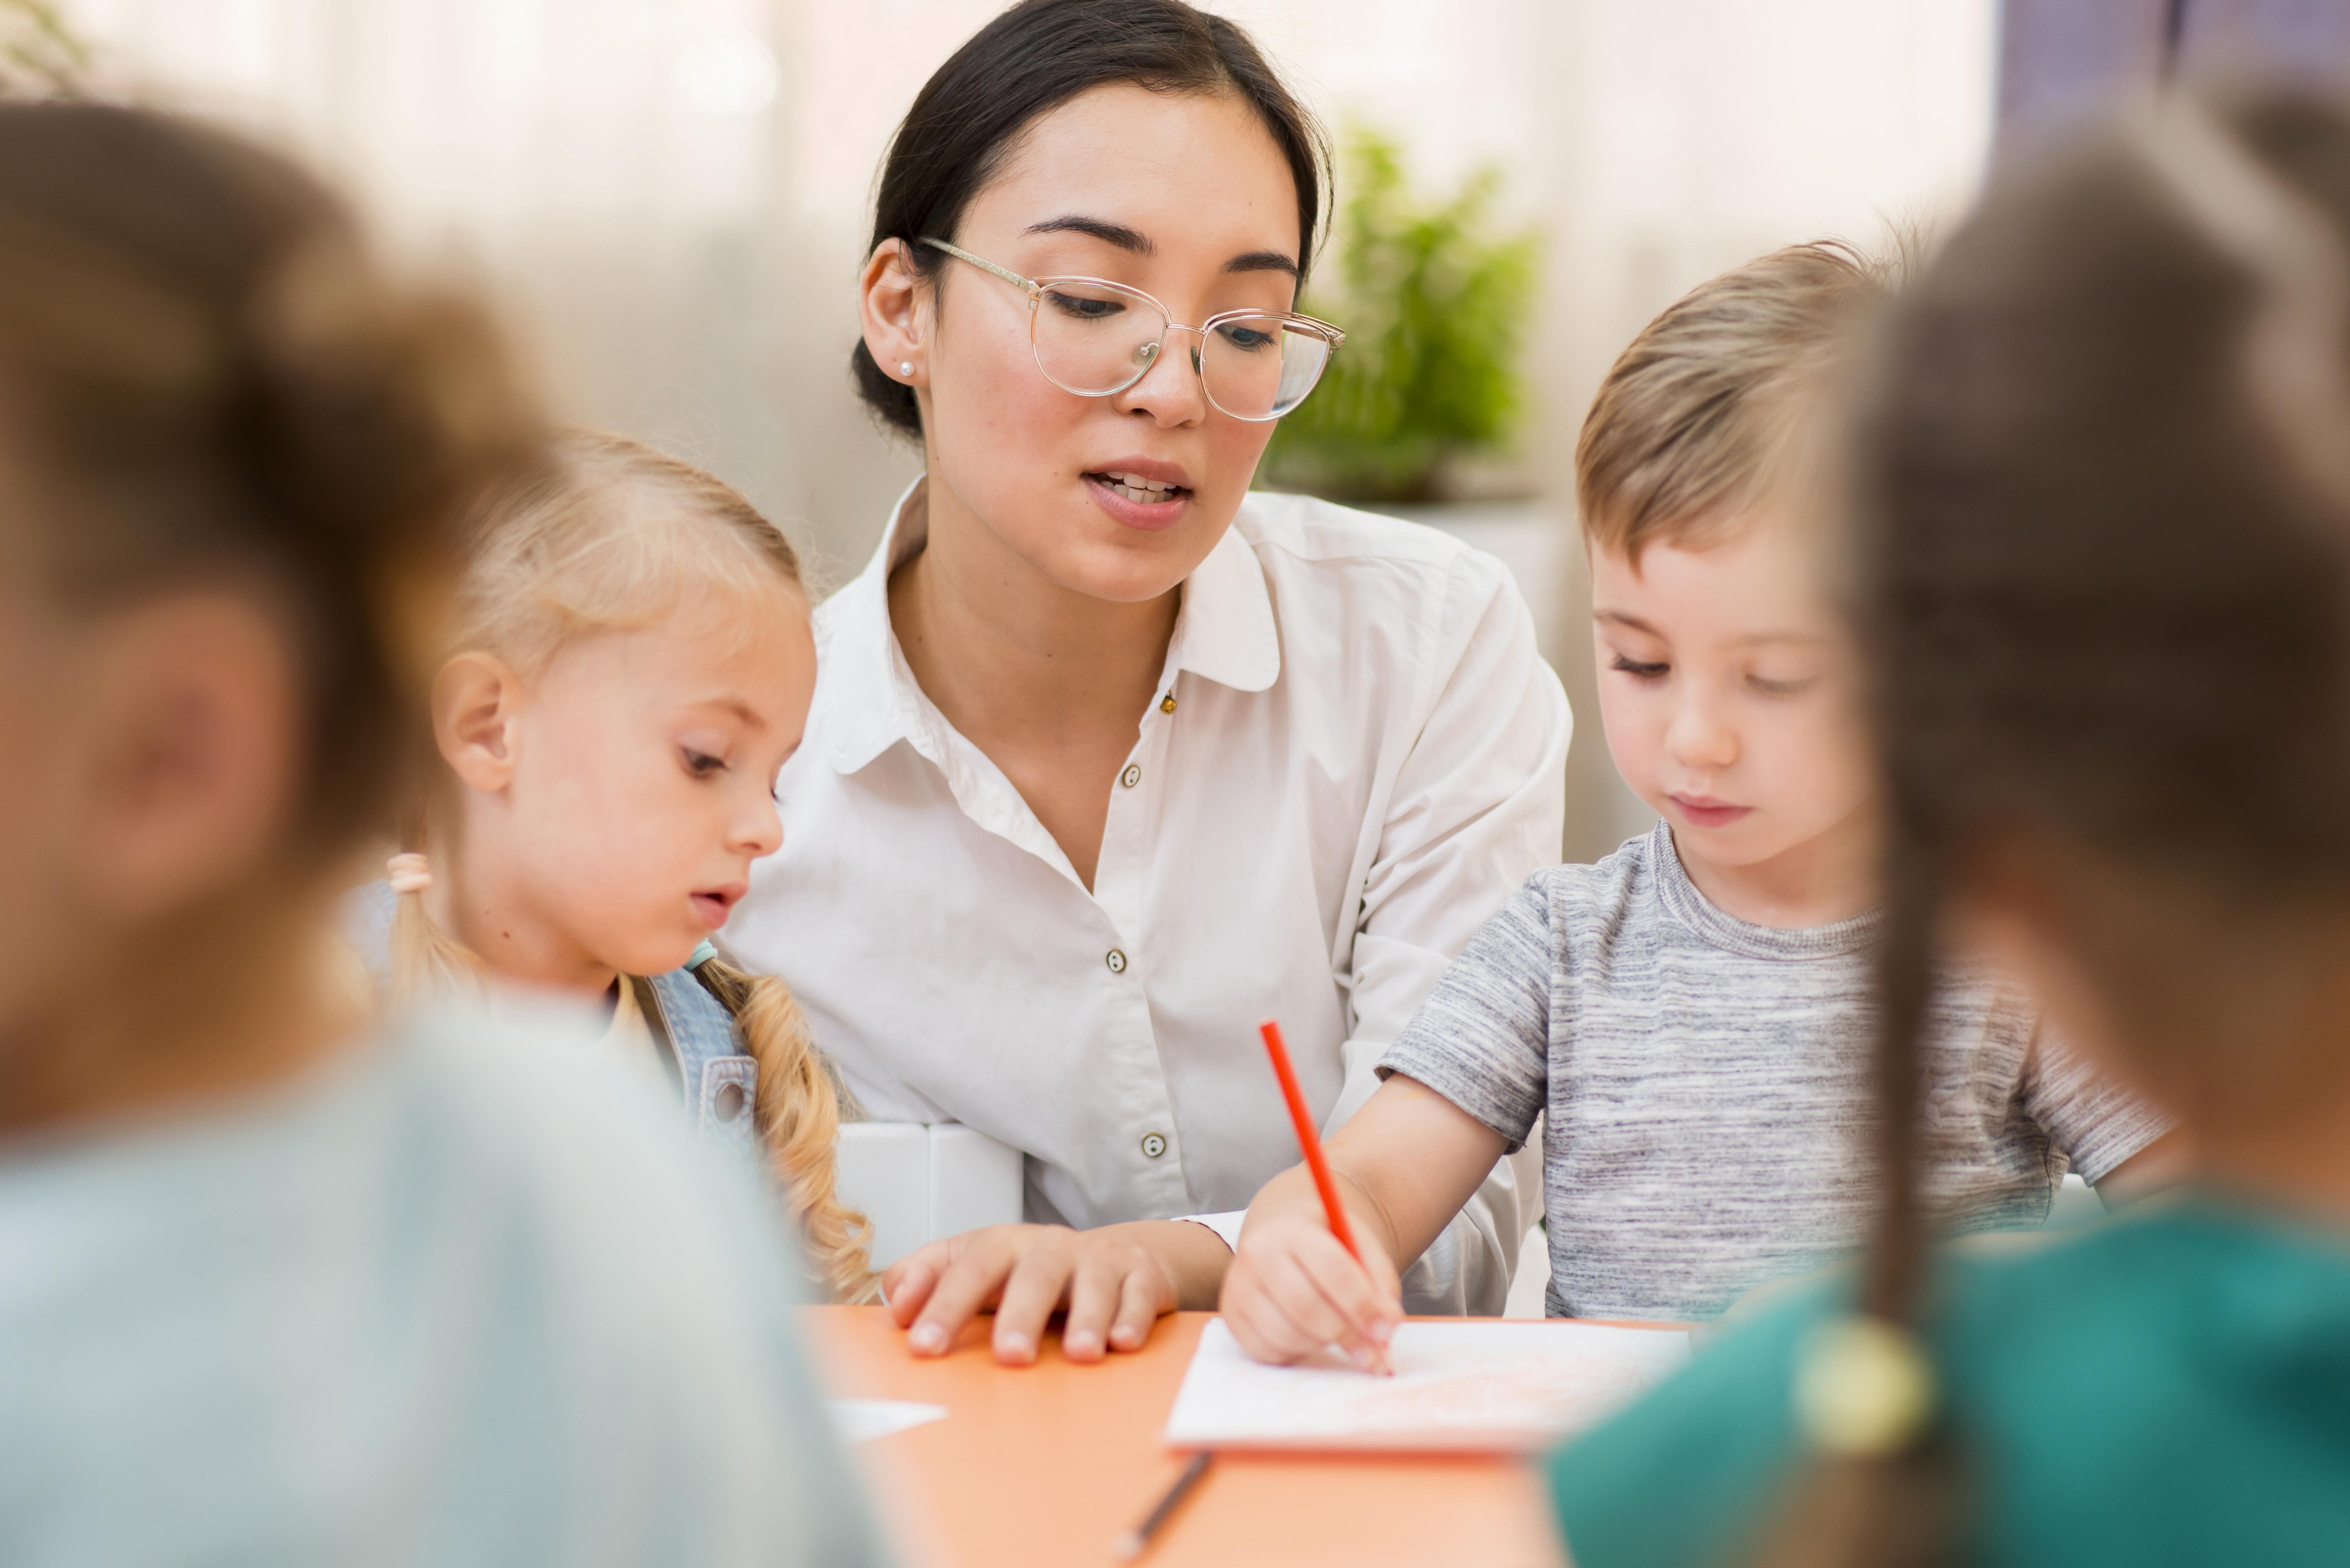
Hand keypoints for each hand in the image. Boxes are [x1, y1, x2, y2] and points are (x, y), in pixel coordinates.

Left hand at [883, 1220, 1220, 1365]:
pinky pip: (1140, 1295)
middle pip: (1035, 1274)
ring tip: (1081, 1354)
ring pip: (1094, 1283)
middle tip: (1010, 1356)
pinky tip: (1123, 1343)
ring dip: (1088, 1318)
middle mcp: (1051, 1249)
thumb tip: (897, 1303)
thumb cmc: (1027, 1271)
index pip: (967, 1270)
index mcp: (1002, 1245)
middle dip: (1022, 1314)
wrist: (1111, 1255)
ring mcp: (1098, 1261)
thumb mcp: (970, 1264)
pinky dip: (1133, 1317)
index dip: (944, 1305)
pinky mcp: (1141, 1277)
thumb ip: (924, 1276)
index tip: (923, 1347)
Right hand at [1220, 1212, 1402, 1369]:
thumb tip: (1388, 1327)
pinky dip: (1296, 1353)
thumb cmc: (1326, 1243)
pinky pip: (1267, 1351)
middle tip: (1372, 1351)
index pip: (1332, 1270)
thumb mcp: (1360, 1245)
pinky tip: (1308, 1335)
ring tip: (1336, 1332)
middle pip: (1307, 1307)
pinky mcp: (1231, 1316)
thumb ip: (1380, 1282)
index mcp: (1293, 1230)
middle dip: (1346, 1334)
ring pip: (1286, 1334)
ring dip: (1322, 1344)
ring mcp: (1238, 1287)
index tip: (1387, 1330)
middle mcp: (1257, 1254)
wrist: (1282, 1236)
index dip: (1363, 1305)